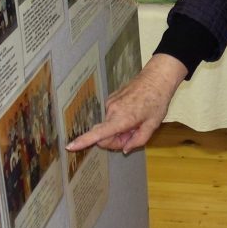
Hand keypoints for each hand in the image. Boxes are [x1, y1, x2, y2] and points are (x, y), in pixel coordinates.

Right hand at [66, 54, 186, 153]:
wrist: (157, 78)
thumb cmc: (157, 101)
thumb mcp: (152, 125)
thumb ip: (138, 140)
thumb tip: (124, 149)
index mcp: (122, 118)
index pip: (98, 133)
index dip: (83, 141)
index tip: (69, 146)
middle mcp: (112, 110)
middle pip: (104, 136)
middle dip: (116, 140)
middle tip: (134, 134)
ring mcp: (110, 103)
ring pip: (108, 126)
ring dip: (119, 129)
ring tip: (137, 121)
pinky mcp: (111, 99)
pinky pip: (111, 117)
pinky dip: (119, 120)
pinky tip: (133, 114)